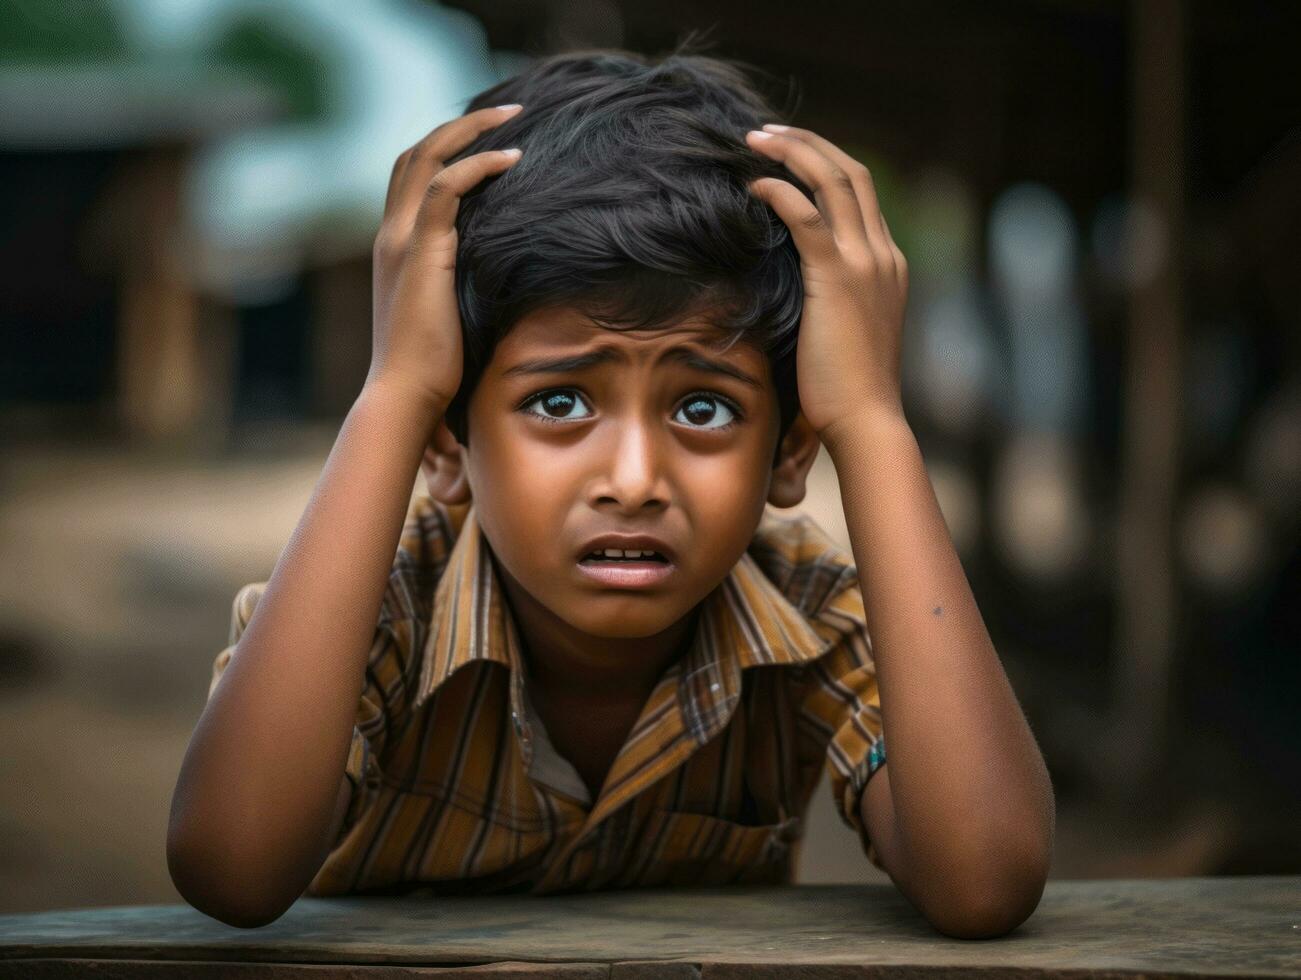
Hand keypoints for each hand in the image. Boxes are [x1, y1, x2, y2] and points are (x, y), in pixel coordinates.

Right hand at [365, 104, 524, 410]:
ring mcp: (402, 239)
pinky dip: (479, 165)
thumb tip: (505, 281)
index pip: (412, 177)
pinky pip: (447, 188)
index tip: (489, 137)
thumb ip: (462, 288)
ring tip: (514, 116)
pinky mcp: (421, 251)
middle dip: (460, 125)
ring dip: (472, 129)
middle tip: (507, 110)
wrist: (404, 395)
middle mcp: (391, 234)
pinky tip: (513, 158)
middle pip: (415, 153)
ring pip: (428, 157)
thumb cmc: (431, 370)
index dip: (446, 148)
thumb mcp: (448, 316)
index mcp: (395, 247)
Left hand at [744, 125, 908, 444]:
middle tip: (765, 132)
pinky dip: (782, 192)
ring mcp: (866, 263)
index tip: (788, 154)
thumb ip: (830, 300)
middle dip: (808, 142)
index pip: (861, 193)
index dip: (824, 163)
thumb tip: (793, 291)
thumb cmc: (848, 390)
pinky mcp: (838, 278)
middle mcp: (883, 254)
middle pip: (852, 171)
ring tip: (754, 140)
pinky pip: (808, 216)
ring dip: (793, 151)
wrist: (867, 420)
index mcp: (888, 264)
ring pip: (834, 180)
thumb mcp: (846, 333)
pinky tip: (755, 186)